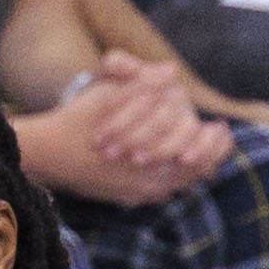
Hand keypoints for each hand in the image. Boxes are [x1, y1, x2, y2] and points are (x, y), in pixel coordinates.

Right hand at [28, 56, 231, 208]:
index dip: (212, 142)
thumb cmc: (76, 119)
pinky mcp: (126, 197)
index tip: (223, 126)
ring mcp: (135, 194)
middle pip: (189, 173)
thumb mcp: (108, 94)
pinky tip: (183, 166)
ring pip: (177, 184)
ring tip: (210, 150)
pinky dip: (175, 178)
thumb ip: (142, 84)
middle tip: (223, 136)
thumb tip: (171, 71)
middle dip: (210, 154)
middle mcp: (143, 183)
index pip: (192, 156)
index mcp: (143, 158)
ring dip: (195, 167)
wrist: (44, 154)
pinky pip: (160, 191)